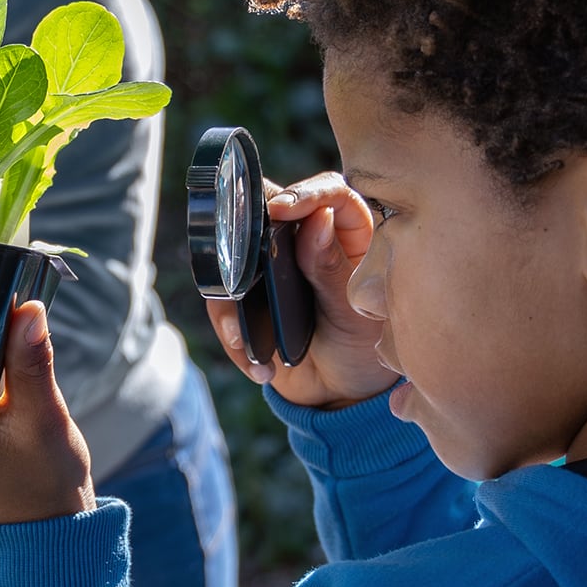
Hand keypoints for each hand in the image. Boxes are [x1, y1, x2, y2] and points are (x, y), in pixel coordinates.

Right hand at [205, 173, 395, 409]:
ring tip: (245, 339)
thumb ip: (334, 271)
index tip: (282, 210)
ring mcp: (273, 268)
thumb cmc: (362, 349)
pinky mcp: (249, 297)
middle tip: (239, 260)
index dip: (305, 193)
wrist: (340, 394)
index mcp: (350, 234)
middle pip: (270, 209)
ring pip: (234, 256)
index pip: (330, 193)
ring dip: (232, 299)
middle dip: (248, 232)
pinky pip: (224, 302)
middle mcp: (308, 242)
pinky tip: (257, 363)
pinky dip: (232, 333)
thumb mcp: (356, 316)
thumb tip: (318, 219)